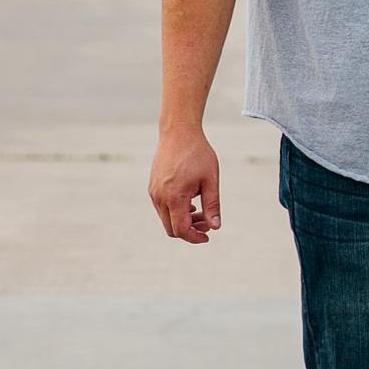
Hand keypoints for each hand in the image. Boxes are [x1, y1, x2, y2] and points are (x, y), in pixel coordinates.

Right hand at [149, 126, 221, 243]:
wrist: (178, 132)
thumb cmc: (198, 154)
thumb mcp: (211, 180)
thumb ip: (212, 205)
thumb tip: (216, 227)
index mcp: (174, 197)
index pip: (181, 230)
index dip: (195, 237)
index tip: (208, 235)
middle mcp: (159, 197)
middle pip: (171, 228)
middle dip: (190, 231)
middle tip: (207, 224)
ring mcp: (153, 192)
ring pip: (166, 219)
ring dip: (183, 221)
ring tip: (201, 212)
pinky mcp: (152, 186)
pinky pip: (162, 208)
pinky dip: (175, 211)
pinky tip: (190, 203)